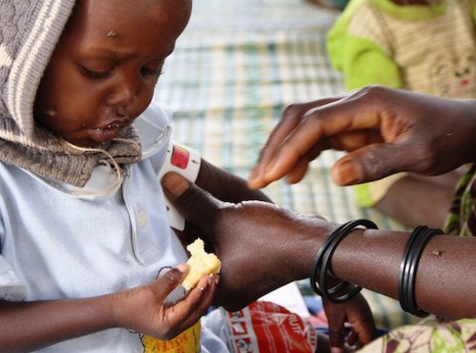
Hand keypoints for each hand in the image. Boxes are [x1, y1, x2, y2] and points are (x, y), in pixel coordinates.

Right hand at [113, 265, 216, 339]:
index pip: (190, 306)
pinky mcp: (169, 321)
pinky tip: (197, 287)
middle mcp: (174, 329)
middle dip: (207, 295)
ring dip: (201, 297)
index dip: (200, 290)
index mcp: (170, 326)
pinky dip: (192, 299)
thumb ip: (171, 280)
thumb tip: (187, 267)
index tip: (208, 276)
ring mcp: (171, 326)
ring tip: (209, 281)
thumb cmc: (131, 304)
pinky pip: (186, 310)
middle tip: (214, 279)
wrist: (115, 312)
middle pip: (197, 312)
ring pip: (193, 311)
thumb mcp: (152, 291)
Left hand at [161, 172, 333, 310]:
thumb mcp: (225, 216)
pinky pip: (228, 252)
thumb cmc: (272, 237)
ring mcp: (241, 283)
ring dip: (204, 229)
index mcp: (214, 289)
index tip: (160, 209)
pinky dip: (221, 234)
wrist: (315, 243)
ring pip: (212, 252)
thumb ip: (193, 201)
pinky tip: (216, 212)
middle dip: (187, 228)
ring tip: (191, 202)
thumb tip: (168, 182)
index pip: (180, 260)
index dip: (170, 231)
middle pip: (195, 256)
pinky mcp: (252, 271)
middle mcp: (225, 293)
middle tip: (173, 202)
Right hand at [249, 85, 473, 188]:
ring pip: (306, 125)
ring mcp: (353, 113)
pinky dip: (302, 154)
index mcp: (368, 101)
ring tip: (267, 180)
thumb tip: (335, 176)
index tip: (271, 175)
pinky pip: (320, 137)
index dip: (290, 148)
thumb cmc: (448, 138)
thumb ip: (378, 163)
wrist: (467, 127)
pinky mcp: (355, 127)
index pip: (317, 122)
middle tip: (258, 179)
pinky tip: (292, 175)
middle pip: (302, 116)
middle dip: (276, 146)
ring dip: (284, 150)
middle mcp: (355, 101)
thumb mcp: (419, 155)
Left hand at [322, 293, 375, 352]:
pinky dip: (356, 335)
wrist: (333, 278)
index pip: (370, 341)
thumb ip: (336, 339)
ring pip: (365, 332)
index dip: (365, 350)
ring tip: (351, 350)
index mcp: (364, 320)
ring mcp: (363, 312)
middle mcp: (367, 316)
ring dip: (359, 342)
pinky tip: (348, 340)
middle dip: (363, 347)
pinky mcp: (358, 309)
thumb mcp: (334, 320)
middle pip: (369, 337)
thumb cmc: (334, 298)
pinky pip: (361, 326)